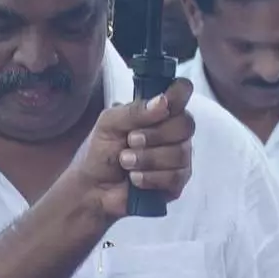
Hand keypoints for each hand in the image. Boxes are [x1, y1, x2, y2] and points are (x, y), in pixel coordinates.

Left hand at [74, 76, 194, 215]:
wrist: (92, 186)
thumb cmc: (101, 151)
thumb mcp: (108, 123)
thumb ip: (134, 111)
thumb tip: (163, 102)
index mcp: (159, 110)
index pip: (182, 91)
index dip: (177, 95)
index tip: (162, 105)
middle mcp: (173, 131)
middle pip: (186, 124)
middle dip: (155, 135)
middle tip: (130, 140)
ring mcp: (179, 157)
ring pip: (180, 153)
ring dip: (147, 158)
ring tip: (125, 162)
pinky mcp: (177, 183)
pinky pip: (175, 177)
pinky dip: (151, 177)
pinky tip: (135, 178)